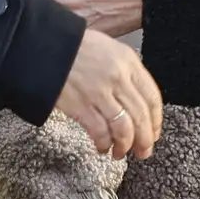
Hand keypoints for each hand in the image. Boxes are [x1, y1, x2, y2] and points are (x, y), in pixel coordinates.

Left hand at [11, 0, 143, 37]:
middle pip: (22, 5)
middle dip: (17, 4)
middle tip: (17, 4)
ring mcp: (70, 20)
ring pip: (37, 24)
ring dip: (32, 21)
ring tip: (35, 18)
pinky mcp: (80, 37)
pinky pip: (56, 37)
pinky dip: (51, 35)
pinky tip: (53, 31)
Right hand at [55, 30, 162, 160]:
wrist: (43, 46)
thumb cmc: (73, 46)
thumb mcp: (107, 48)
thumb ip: (124, 70)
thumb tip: (135, 99)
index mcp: (128, 61)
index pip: (152, 97)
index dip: (155, 121)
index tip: (153, 133)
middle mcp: (118, 77)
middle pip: (141, 117)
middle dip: (144, 140)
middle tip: (143, 152)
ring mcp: (99, 92)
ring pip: (124, 129)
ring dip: (124, 146)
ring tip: (120, 153)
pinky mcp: (81, 106)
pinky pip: (101, 132)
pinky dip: (104, 144)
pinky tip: (102, 147)